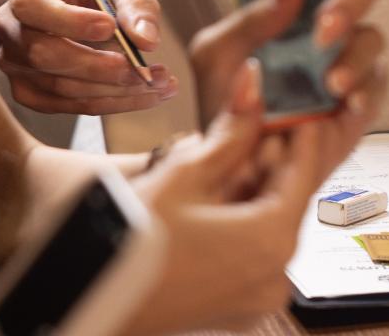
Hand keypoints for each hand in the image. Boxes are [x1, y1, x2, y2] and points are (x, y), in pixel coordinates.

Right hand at [0, 0, 175, 114]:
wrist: (74, 9)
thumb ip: (136, 4)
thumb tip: (147, 41)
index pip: (30, 5)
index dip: (68, 20)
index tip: (109, 26)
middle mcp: (8, 26)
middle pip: (42, 53)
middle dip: (97, 66)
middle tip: (143, 69)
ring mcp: (12, 62)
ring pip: (57, 86)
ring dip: (113, 90)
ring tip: (160, 82)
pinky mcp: (27, 90)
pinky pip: (65, 105)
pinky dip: (109, 104)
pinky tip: (146, 95)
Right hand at [124, 62, 368, 333]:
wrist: (82, 305)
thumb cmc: (123, 248)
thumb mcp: (183, 176)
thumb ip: (231, 129)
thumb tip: (255, 82)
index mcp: (272, 241)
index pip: (306, 168)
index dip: (302, 128)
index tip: (298, 100)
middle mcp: (276, 275)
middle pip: (288, 195)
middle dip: (272, 155)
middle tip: (257, 118)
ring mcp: (258, 296)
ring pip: (271, 220)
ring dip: (255, 185)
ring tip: (224, 154)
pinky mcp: (238, 305)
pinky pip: (254, 248)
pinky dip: (242, 217)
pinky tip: (214, 193)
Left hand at [189, 0, 388, 138]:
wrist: (229, 159)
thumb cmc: (226, 95)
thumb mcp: (218, 52)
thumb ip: (250, 17)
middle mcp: (334, 10)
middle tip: (325, 22)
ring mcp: (353, 52)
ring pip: (376, 32)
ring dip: (353, 53)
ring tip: (327, 80)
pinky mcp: (365, 93)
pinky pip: (380, 82)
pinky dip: (363, 90)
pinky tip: (342, 100)